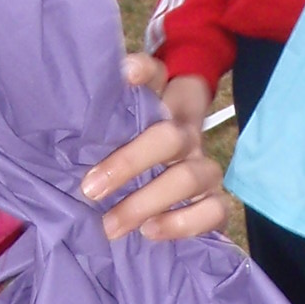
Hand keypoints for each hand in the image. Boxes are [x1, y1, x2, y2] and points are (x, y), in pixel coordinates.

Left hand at [80, 55, 226, 240]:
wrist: (175, 156)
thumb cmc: (133, 138)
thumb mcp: (118, 116)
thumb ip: (105, 105)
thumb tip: (99, 84)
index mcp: (161, 104)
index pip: (156, 75)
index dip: (144, 72)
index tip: (126, 74)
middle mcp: (184, 132)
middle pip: (168, 139)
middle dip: (128, 164)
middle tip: (89, 190)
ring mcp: (202, 166)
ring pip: (190, 178)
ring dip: (147, 202)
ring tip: (111, 226)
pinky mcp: (213, 198)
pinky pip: (214, 211)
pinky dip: (184, 224)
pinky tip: (150, 232)